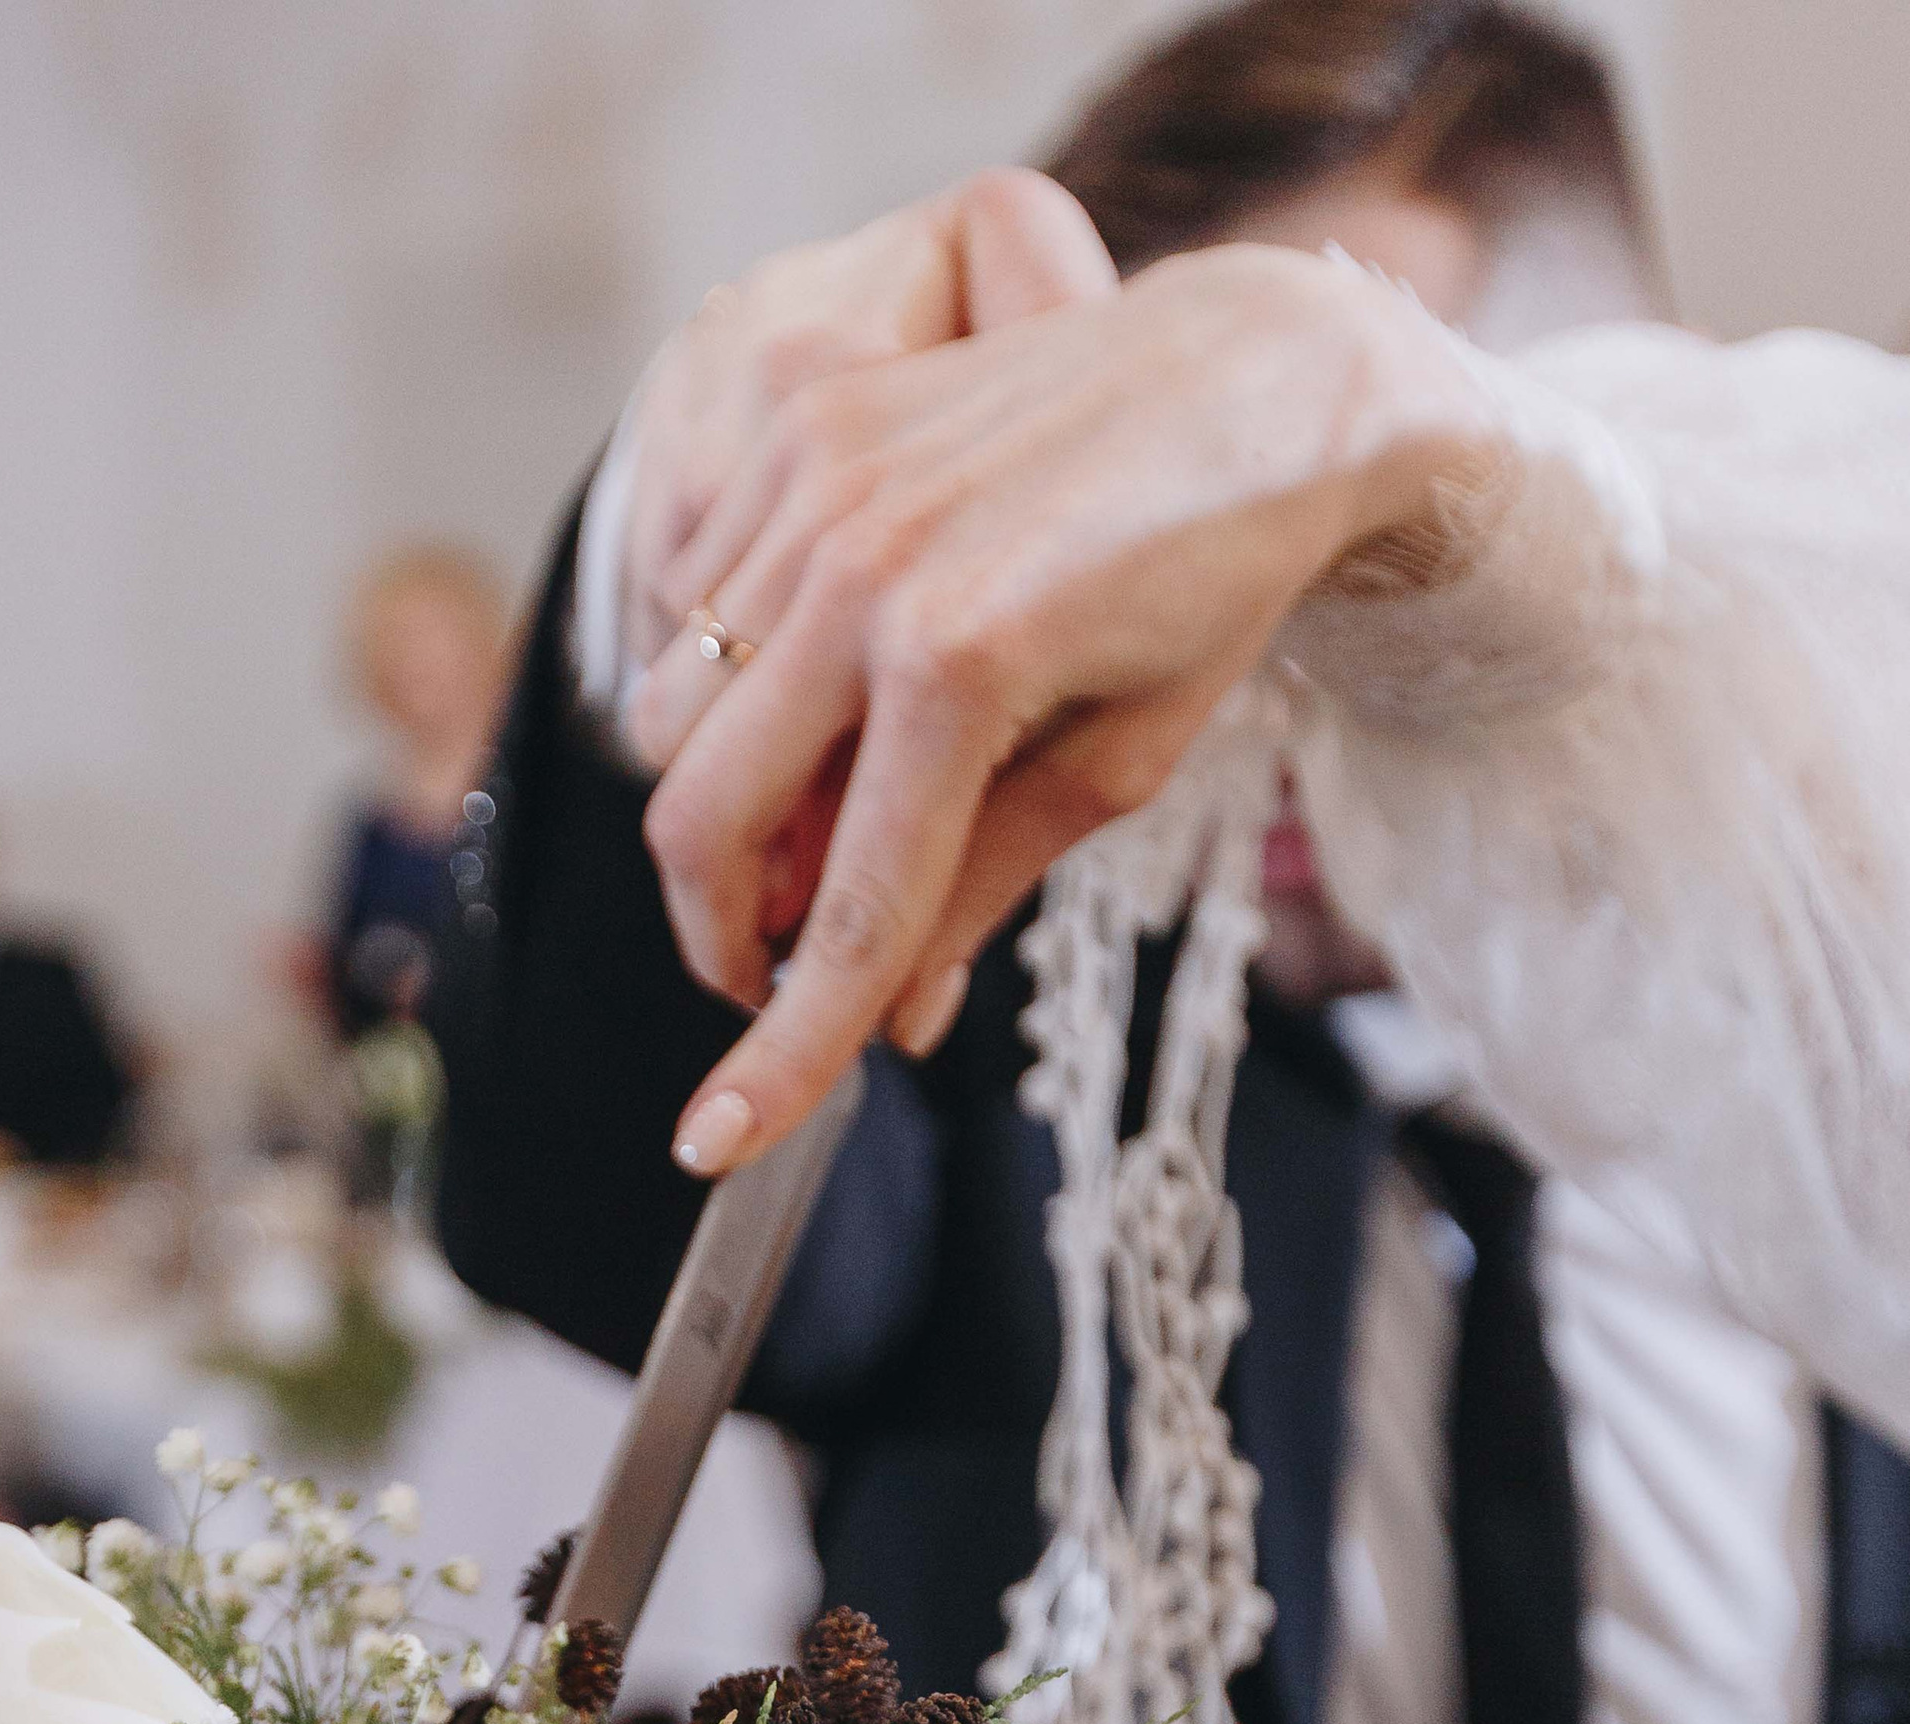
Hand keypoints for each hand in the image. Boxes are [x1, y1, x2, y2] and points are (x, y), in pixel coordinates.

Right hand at [630, 240, 1505, 1169]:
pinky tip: (825, 693)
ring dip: (727, 804)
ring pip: (676, 715)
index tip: (717, 1144)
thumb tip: (897, 1029)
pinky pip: (699, 599)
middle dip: (717, 928)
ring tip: (832, 818)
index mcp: (965, 669)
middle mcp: (868, 568)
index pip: (849, 913)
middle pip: (699, 815)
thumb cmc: (1213, 580)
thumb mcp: (1116, 766)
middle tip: (776, 971)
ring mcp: (822, 483)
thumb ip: (980, 889)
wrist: (1259, 368)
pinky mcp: (807, 422)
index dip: (784, 1053)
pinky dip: (733, 683)